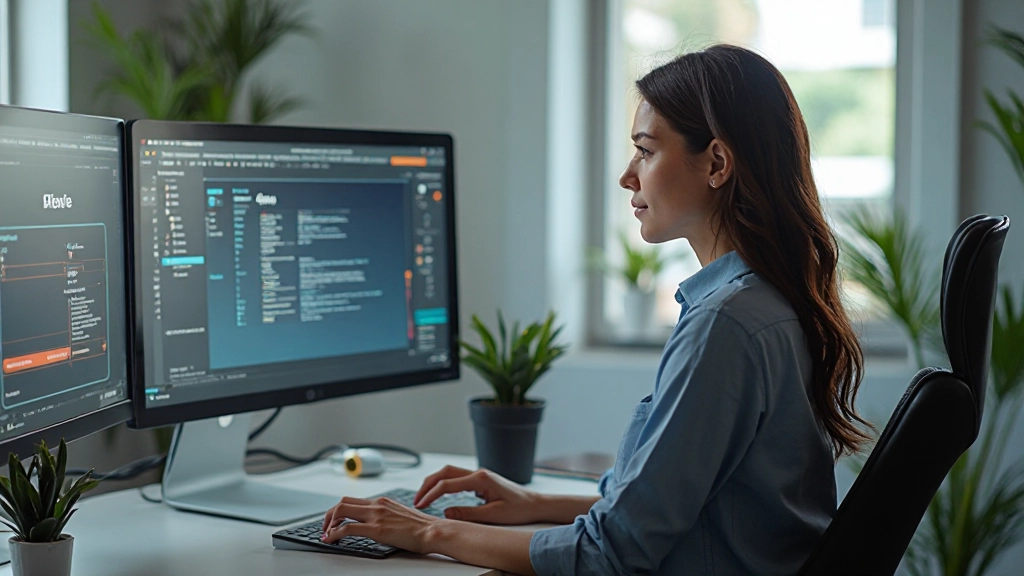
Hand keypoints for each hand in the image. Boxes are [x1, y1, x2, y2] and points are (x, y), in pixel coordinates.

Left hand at [321, 496, 441, 554]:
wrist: (433, 531)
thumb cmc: (422, 528)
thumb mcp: (400, 515)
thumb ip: (386, 515)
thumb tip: (377, 524)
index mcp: (383, 501)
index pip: (353, 500)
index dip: (339, 511)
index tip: (334, 521)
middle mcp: (377, 504)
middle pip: (343, 502)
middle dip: (329, 515)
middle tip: (325, 527)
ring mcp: (376, 515)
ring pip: (341, 511)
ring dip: (328, 523)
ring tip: (326, 534)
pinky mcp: (376, 528)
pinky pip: (347, 528)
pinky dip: (334, 534)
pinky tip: (330, 540)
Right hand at [413, 465, 543, 524]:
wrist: (534, 503)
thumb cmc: (519, 509)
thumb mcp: (493, 515)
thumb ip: (468, 513)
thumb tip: (445, 513)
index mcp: (481, 479)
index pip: (448, 484)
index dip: (431, 495)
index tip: (421, 505)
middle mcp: (478, 473)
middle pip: (445, 472)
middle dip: (428, 485)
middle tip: (417, 501)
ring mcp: (479, 474)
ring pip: (449, 473)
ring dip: (434, 483)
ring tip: (423, 498)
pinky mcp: (480, 480)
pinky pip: (456, 478)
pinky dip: (444, 484)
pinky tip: (438, 495)